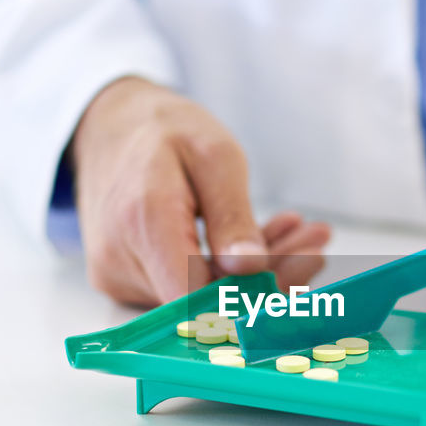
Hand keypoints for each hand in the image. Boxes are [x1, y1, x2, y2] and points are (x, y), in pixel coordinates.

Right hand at [71, 77, 330, 305]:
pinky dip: (230, 268)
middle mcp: (121, 262)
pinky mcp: (130, 281)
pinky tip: (265, 239)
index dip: (251, 299)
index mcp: (142, 222)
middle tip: (317, 240)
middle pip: (208, 299)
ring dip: (259, 269)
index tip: (301, 267)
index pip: (196, 299)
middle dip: (272, 273)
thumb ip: (232, 216)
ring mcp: (121, 277)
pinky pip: (189, 286)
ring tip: (300, 233)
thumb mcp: (213, 155)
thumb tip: (251, 269)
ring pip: (203, 295)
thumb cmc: (161, 130)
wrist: (108, 125)